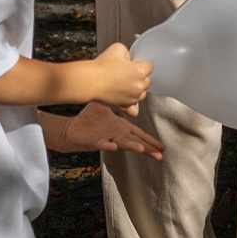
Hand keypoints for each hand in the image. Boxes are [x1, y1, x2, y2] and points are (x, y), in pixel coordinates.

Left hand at [49, 101, 165, 158]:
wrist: (74, 128)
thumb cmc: (91, 119)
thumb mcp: (107, 105)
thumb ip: (117, 98)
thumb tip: (124, 82)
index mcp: (121, 128)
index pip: (139, 135)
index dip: (150, 141)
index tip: (162, 147)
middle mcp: (117, 135)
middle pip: (135, 142)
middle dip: (148, 149)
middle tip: (160, 155)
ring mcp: (108, 139)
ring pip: (122, 144)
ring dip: (132, 147)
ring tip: (142, 149)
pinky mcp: (96, 141)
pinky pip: (103, 144)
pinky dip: (108, 146)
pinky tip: (114, 146)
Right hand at [85, 42, 150, 112]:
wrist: (89, 80)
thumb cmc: (102, 65)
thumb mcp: (118, 48)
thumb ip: (129, 52)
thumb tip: (130, 59)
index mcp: (140, 72)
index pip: (150, 67)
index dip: (141, 64)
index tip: (134, 64)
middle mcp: (139, 86)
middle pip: (147, 81)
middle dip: (139, 76)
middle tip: (126, 73)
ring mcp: (132, 98)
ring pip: (142, 94)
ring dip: (136, 89)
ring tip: (124, 84)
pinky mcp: (124, 107)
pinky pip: (134, 110)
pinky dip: (133, 105)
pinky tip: (128, 98)